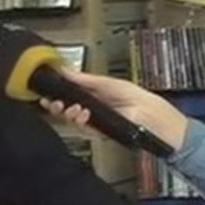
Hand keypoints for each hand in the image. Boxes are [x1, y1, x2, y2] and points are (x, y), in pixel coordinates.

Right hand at [38, 70, 189, 149]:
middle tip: (52, 102)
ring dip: (68, 114)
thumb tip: (65, 70)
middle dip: (57, 106)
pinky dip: (80, 122)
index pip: (71, 93)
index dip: (57, 92)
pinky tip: (82, 114)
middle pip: (68, 109)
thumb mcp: (111, 84)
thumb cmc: (142, 101)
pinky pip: (84, 129)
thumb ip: (87, 80)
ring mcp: (98, 123)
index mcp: (97, 94)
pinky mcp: (102, 134)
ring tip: (73, 108)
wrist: (158, 122)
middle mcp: (95, 109)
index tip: (46, 88)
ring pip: (73, 121)